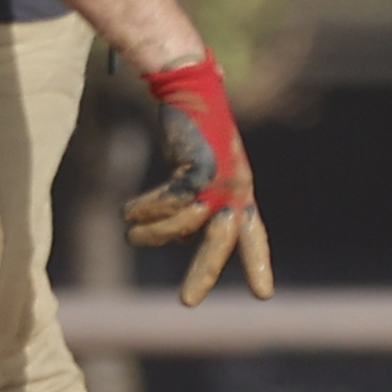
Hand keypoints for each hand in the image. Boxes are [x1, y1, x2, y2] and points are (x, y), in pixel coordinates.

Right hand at [122, 51, 275, 307]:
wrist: (188, 89)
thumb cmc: (192, 131)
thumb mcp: (198, 172)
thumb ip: (197, 203)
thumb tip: (185, 239)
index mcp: (241, 192)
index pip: (252, 232)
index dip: (257, 261)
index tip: (263, 295)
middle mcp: (236, 188)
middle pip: (223, 241)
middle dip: (205, 272)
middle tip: (187, 302)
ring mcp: (219, 178)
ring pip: (182, 225)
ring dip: (152, 232)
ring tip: (131, 233)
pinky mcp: (198, 169)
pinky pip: (167, 203)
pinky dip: (145, 209)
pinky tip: (129, 211)